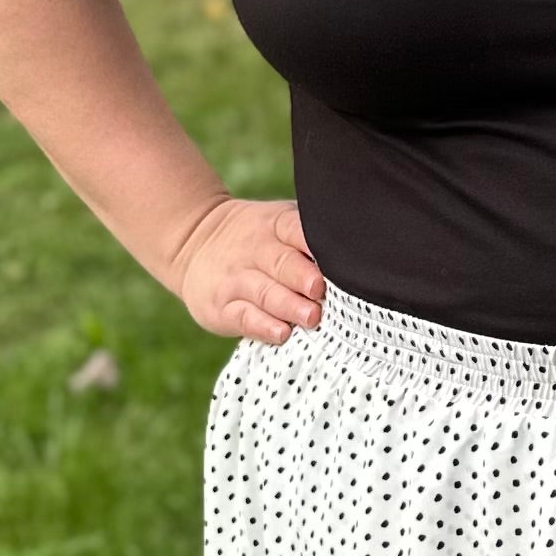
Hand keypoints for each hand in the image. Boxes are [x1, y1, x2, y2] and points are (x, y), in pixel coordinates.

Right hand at [171, 194, 323, 343]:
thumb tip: (362, 253)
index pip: (295, 229)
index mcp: (275, 225)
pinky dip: (263, 326)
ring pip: (265, 293)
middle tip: (321, 291)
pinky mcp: (221, 306)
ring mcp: (236, 278)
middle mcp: (254, 249)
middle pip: (282, 263)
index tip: (334, 260)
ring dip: (289, 306)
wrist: (194, 242)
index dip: (314, 244)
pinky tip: (282, 333)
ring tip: (311, 318)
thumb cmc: (258, 239)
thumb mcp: (277, 222)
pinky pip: (244, 317)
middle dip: (304, 278)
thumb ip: (310, 235)